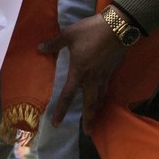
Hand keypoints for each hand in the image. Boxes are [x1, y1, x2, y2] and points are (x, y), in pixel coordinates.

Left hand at [39, 14, 125, 133]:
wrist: (118, 27)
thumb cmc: (90, 31)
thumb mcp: (68, 35)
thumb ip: (54, 44)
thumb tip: (40, 48)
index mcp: (79, 71)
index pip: (67, 95)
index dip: (61, 110)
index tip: (56, 123)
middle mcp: (92, 78)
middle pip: (90, 103)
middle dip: (89, 119)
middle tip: (87, 131)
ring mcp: (104, 75)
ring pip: (100, 97)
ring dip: (96, 109)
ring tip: (94, 118)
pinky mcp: (112, 70)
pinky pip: (106, 88)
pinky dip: (104, 96)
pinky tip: (103, 97)